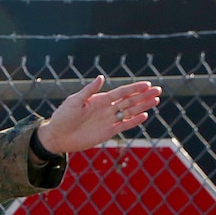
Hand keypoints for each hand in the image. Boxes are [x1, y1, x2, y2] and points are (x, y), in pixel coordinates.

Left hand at [36, 75, 161, 154]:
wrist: (57, 136)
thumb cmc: (62, 117)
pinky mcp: (107, 132)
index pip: (121, 92)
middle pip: (129, 100)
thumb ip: (88, 91)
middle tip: (158, 90)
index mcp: (99, 99)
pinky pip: (124, 126)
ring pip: (129, 112)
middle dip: (144, 96)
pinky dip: (134, 121)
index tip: (147, 84)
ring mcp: (108, 120)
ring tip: (156, 101)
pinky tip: (144, 116)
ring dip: (142, 106)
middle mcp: (106, 109)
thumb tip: (101, 78)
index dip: (134, 88)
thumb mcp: (74, 102)